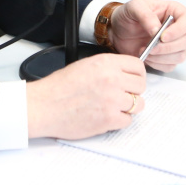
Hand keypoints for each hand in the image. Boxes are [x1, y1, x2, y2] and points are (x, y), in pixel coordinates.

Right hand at [26, 53, 145, 138]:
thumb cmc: (59, 87)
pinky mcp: (109, 119)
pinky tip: (107, 116)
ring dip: (128, 107)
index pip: (138, 66)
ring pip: (138, 104)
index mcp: (106, 63)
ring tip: (114, 107)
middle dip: (133, 91)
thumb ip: (108, 67)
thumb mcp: (86, 65)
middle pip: (141, 86)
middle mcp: (112, 79)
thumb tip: (125, 74)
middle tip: (122, 95)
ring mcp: (112, 100)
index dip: (136, 75)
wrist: (44, 106)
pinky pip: (127, 120)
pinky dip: (119, 120)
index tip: (133, 80)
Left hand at [107, 0, 185, 71]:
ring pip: (181, 55)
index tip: (163, 36)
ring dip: (162, 57)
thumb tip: (157, 29)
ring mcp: (173, 44)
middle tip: (151, 47)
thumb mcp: (133, 8)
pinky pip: (170, 66)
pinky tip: (146, 57)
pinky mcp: (166, 58)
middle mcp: (177, 28)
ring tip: (145, 51)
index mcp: (173, 11)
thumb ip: (145, 15)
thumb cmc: (127, 16)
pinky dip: (158, 64)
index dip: (179, 30)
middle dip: (169, 47)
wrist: (116, 31)